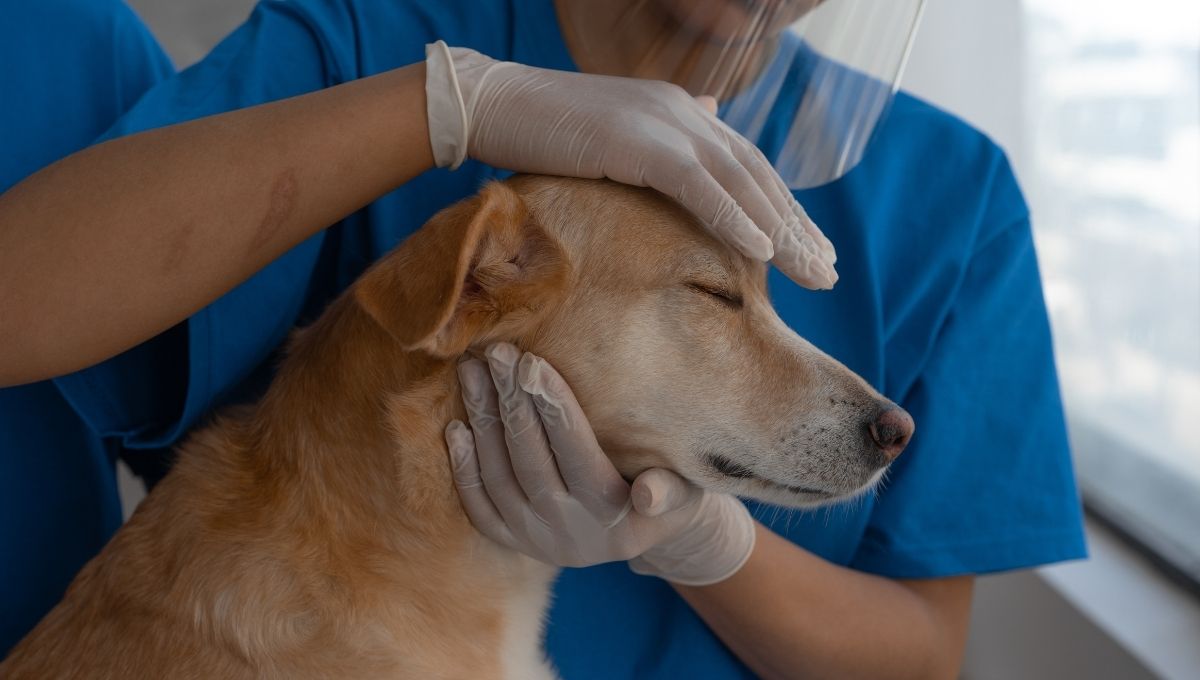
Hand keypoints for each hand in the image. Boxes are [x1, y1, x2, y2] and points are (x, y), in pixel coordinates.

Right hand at [424, 41, 836, 289]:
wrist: (492, 104)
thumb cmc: (544, 130)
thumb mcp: (616, 137)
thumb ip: (663, 141)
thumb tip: (709, 120)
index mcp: (682, 113)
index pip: (748, 166)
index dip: (782, 210)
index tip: (808, 250)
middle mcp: (686, 113)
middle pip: (757, 176)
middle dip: (796, 227)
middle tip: (827, 273)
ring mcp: (666, 124)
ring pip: (742, 184)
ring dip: (782, 232)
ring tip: (814, 274)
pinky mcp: (641, 143)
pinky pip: (701, 188)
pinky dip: (737, 219)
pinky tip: (766, 253)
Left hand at [443, 343, 755, 585]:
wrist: (643, 535)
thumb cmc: (671, 495)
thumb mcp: (686, 495)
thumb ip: (670, 491)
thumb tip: (649, 493)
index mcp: (614, 517)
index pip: (578, 454)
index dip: (553, 408)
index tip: (532, 362)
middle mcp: (570, 533)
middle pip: (532, 461)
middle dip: (512, 402)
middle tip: (495, 353)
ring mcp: (537, 541)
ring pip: (500, 478)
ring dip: (483, 422)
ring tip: (472, 371)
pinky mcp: (514, 543)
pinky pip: (480, 506)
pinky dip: (465, 468)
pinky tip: (456, 427)